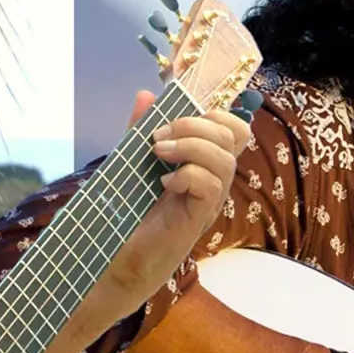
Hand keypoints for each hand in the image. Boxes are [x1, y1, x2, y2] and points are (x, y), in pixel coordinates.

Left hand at [100, 89, 251, 301]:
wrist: (118, 257)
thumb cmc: (129, 211)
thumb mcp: (132, 160)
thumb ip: (139, 129)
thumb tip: (145, 95)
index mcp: (204, 162)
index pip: (234, 128)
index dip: (215, 113)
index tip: (176, 118)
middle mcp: (214, 179)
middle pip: (234, 136)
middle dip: (195, 125)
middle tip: (159, 137)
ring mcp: (209, 200)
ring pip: (224, 160)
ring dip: (189, 147)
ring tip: (158, 155)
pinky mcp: (198, 218)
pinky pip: (210, 186)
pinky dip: (187, 176)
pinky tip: (164, 182)